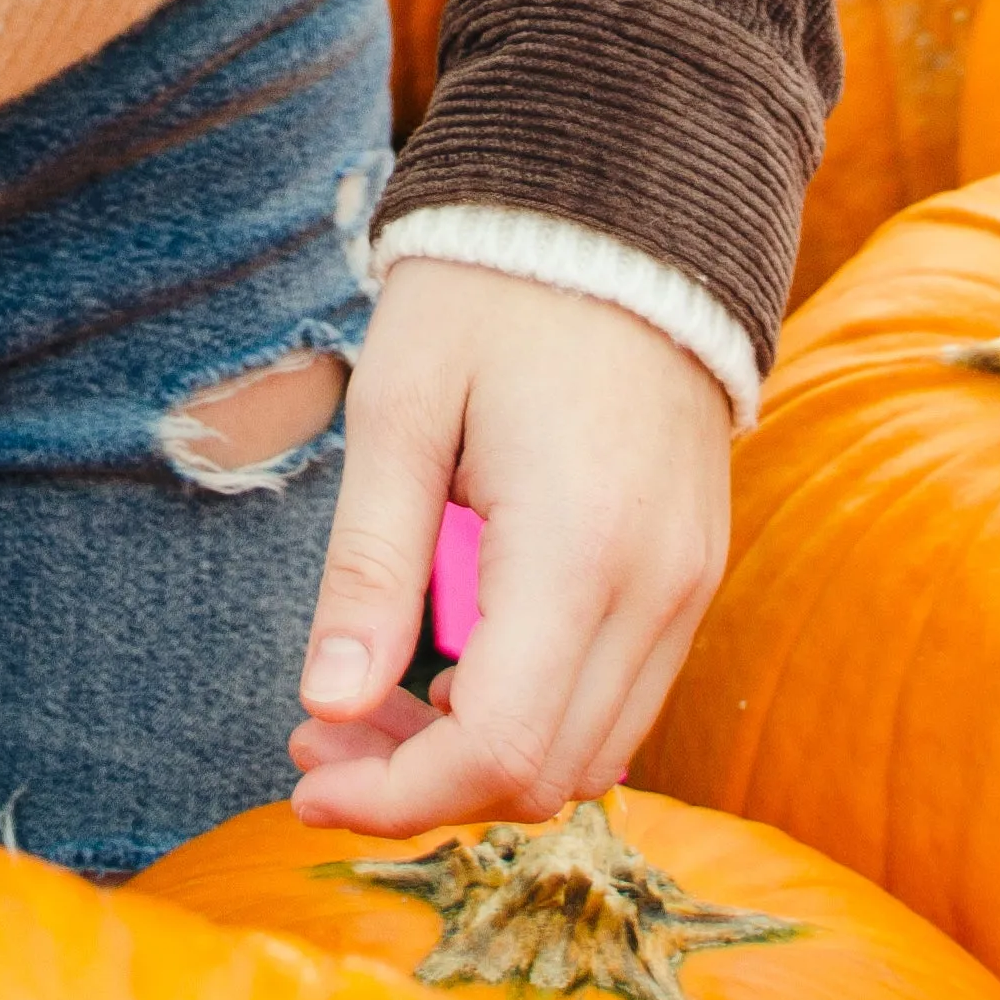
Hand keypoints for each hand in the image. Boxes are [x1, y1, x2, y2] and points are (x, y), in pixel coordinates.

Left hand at [288, 260, 730, 834]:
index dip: (397, 793)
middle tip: (320, 734)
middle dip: (424, 783)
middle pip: (548, 773)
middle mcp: (658, 588)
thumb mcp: (399, 409)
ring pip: (593, 751)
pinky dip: (536, 712)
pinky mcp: (692, 570)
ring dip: (480, 755)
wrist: (617, 206)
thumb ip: (368, 565)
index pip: (500, 745)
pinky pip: (622, 694)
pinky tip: (455, 661)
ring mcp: (689, 584)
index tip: (306, 774)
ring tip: (374, 699)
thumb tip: (324, 705)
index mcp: (580, 547)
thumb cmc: (488, 291)